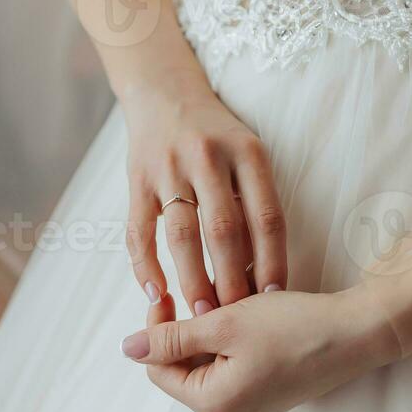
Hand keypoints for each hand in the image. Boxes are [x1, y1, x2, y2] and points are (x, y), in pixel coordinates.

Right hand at [121, 73, 287, 316]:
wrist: (165, 92)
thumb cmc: (218, 135)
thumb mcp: (248, 153)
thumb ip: (255, 200)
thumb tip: (262, 272)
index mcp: (248, 153)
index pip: (266, 217)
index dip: (272, 262)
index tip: (274, 299)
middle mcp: (208, 158)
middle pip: (224, 231)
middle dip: (231, 281)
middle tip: (236, 319)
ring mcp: (169, 168)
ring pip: (182, 236)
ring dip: (192, 280)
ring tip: (201, 315)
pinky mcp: (137, 179)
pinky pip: (138, 231)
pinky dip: (145, 266)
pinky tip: (156, 293)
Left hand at [121, 286, 400, 411]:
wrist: (357, 333)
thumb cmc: (295, 328)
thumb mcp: (225, 324)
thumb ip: (173, 337)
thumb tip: (128, 348)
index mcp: (214, 404)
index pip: (159, 368)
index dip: (158, 329)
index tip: (170, 294)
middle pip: (183, 371)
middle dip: (186, 332)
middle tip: (200, 294)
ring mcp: (252, 409)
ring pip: (209, 368)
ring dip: (209, 335)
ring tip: (227, 303)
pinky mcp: (270, 397)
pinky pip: (235, 370)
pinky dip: (232, 345)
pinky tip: (247, 318)